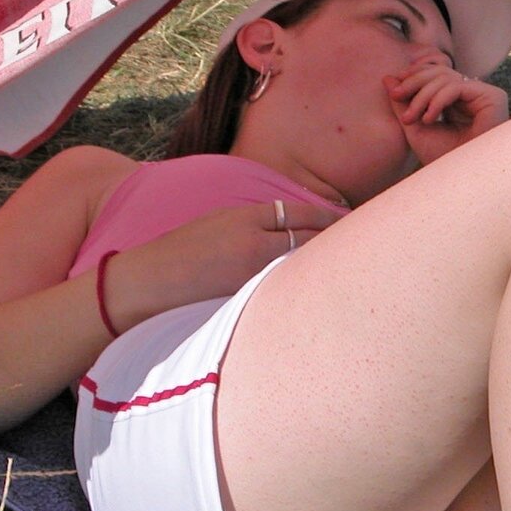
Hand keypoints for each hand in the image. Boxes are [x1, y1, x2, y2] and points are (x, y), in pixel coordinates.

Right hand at [108, 198, 341, 327]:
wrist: (145, 284)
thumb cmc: (177, 255)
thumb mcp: (215, 224)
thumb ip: (251, 224)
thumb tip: (286, 228)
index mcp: (243, 217)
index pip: (299, 212)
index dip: (327, 216)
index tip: (348, 219)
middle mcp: (253, 241)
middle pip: (309, 236)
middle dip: (337, 237)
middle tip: (366, 241)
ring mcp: (252, 271)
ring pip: (302, 264)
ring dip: (325, 264)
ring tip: (353, 267)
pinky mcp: (248, 298)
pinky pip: (285, 290)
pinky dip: (303, 288)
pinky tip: (321, 294)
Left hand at [386, 63, 509, 164]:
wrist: (462, 182)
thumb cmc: (443, 160)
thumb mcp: (416, 128)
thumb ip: (403, 104)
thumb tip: (387, 77)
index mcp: (460, 101)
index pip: (437, 76)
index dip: (414, 76)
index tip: (394, 92)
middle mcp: (474, 96)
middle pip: (440, 72)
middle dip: (414, 82)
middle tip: (396, 96)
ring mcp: (485, 95)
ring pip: (446, 77)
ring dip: (423, 96)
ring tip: (412, 118)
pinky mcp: (493, 97)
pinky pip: (457, 87)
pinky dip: (437, 100)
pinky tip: (429, 119)